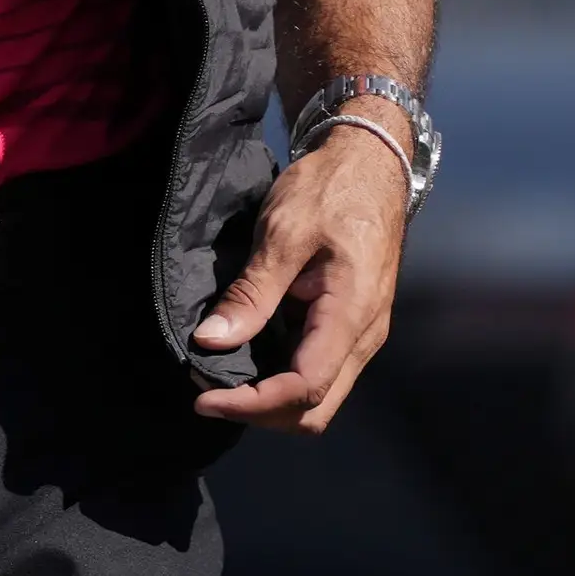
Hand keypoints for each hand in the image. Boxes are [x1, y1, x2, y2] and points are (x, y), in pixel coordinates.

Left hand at [191, 110, 411, 432]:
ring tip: (217, 378)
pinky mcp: (349, 323)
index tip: (204, 398)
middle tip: (206, 392)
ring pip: (320, 395)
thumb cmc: (329, 190)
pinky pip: (318, 369)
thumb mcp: (284, 234)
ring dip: (270, 399)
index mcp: (352, 316)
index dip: (253, 404)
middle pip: (317, 408)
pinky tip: (244, 358)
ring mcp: (360, 332)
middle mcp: (364, 335)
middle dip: (261, 413)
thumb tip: (212, 340)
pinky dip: (280, 378)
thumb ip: (251, 293)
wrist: (370, 163)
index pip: (306, 388)